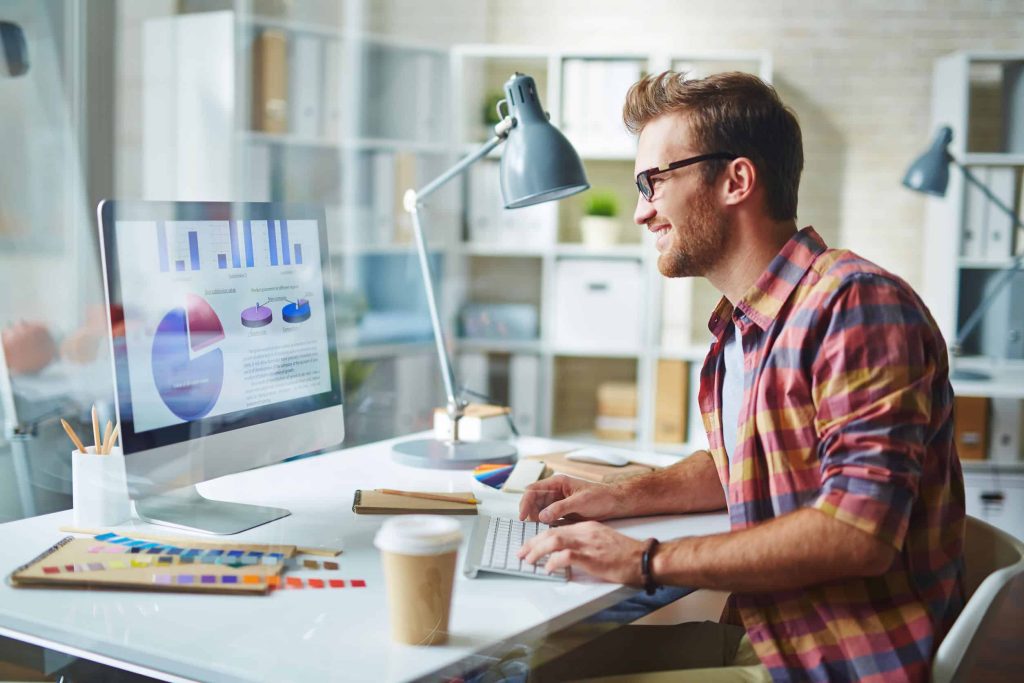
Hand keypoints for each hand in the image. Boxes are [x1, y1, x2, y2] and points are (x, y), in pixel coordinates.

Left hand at [517, 521, 645, 584]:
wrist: (643, 558)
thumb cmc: (625, 555)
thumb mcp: (602, 542)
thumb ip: (585, 544)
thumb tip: (566, 554)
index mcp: (587, 527)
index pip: (557, 529)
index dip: (540, 537)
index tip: (530, 545)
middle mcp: (584, 532)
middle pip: (551, 533)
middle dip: (533, 543)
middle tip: (521, 552)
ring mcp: (587, 543)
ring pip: (554, 541)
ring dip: (537, 550)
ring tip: (528, 559)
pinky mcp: (591, 557)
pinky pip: (565, 556)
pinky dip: (553, 562)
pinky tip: (548, 568)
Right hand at [518, 475, 622, 523]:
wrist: (614, 503)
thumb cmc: (600, 497)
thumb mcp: (580, 501)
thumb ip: (560, 508)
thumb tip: (542, 516)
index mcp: (557, 482)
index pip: (534, 490)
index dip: (525, 502)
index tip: (522, 515)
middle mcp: (554, 491)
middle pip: (533, 500)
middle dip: (528, 512)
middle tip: (528, 525)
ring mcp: (557, 502)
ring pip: (538, 510)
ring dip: (535, 518)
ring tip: (535, 529)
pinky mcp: (561, 512)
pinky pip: (547, 517)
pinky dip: (543, 523)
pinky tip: (544, 530)